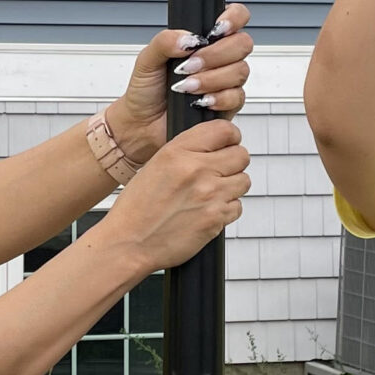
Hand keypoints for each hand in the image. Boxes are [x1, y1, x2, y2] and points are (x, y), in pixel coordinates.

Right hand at [96, 119, 249, 271]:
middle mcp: (196, 170)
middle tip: (220, 172)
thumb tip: (214, 147)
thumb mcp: (155, 165)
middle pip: (241, 155)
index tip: (228, 144)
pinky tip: (208, 211)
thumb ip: (187, 152)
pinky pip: (238, 206)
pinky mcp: (216, 218)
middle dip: (233, 164)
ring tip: (211, 195)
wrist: (130, 243)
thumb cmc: (137, 209)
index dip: (230, 137)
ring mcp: (210, 194)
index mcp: (178, 152)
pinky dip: (227, 209)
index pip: (225, 130)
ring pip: (244, 181)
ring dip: (231, 187)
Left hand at [110, 3, 253, 158]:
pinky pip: (237, 97)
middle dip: (215, 54)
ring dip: (212, 78)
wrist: (142, 124)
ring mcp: (226, 81)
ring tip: (186, 87)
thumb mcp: (147, 59)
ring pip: (240, 70)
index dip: (233, 18)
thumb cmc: (146, 90)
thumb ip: (165, 41)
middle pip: (242, 43)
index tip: (216, 29)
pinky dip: (217, 98)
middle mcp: (220, 57)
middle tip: (189, 65)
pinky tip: (199, 101)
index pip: (235, 16)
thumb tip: (188, 38)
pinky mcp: (228, 104)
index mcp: (204, 39)